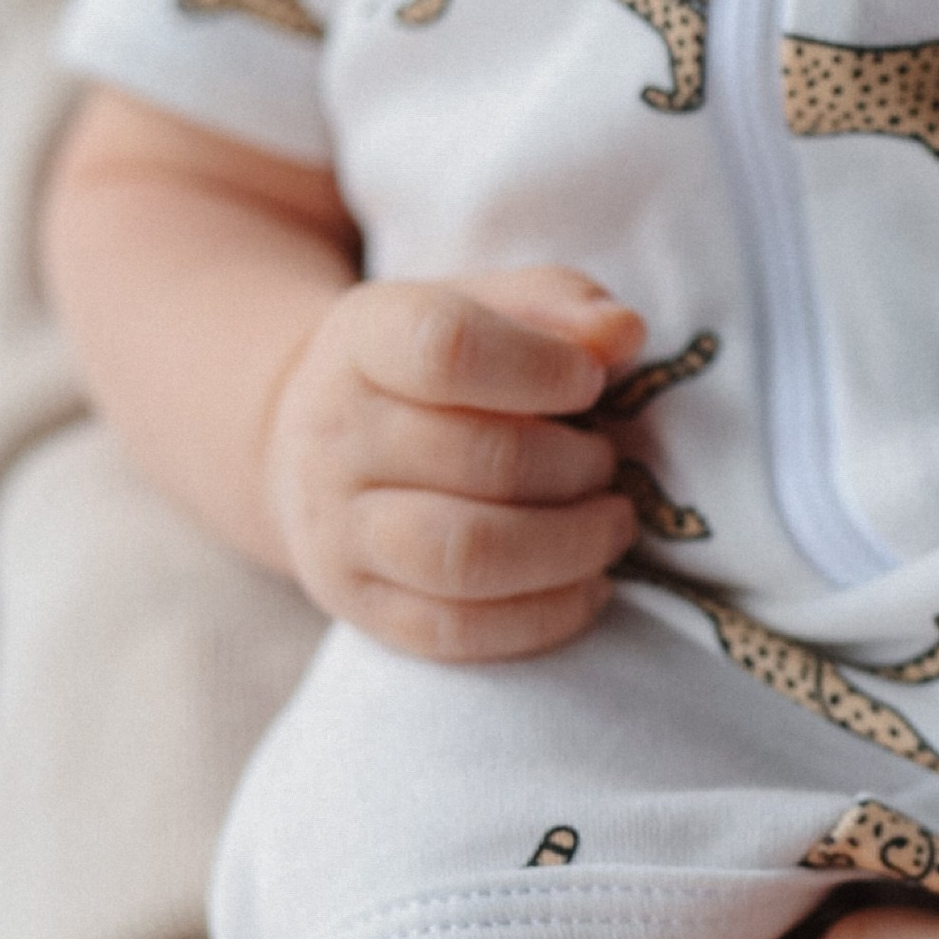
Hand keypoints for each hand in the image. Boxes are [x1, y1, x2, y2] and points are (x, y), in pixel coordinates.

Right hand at [263, 266, 644, 655]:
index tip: (591, 382)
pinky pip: (457, 631)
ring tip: (611, 524)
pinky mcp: (358, 606)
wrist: (316, 443)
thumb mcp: (484, 306)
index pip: (447, 348)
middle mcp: (336, 435)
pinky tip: (589, 584)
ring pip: (465, 556)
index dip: (541, 367)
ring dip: (568, 547)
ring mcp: (337, 530)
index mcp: (363, 339)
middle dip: (576, 468)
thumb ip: (559, 306)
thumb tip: (623, 334)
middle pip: (478, 460)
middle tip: (607, 463)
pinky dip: (545, 616)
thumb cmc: (431, 368)